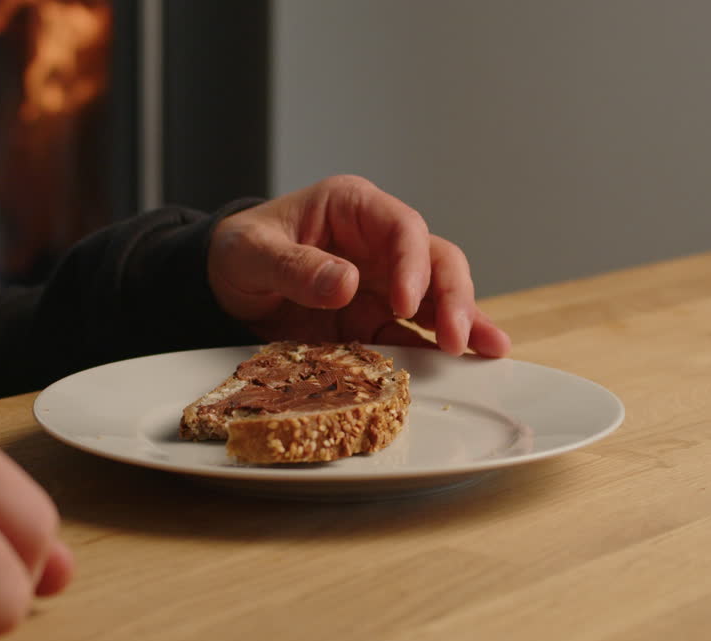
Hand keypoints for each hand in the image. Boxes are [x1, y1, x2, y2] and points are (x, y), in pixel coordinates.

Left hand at [208, 175, 510, 355]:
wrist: (221, 284)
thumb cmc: (237, 253)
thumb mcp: (252, 255)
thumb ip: (295, 266)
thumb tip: (346, 282)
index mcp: (353, 208)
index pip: (402, 228)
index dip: (412, 264)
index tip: (406, 303)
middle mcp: (378, 242)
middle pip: (435, 261)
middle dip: (452, 298)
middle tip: (456, 338)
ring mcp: (383, 281)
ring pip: (438, 295)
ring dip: (464, 321)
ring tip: (489, 350)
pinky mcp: (376, 317)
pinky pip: (415, 331)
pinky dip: (440, 346)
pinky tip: (469, 362)